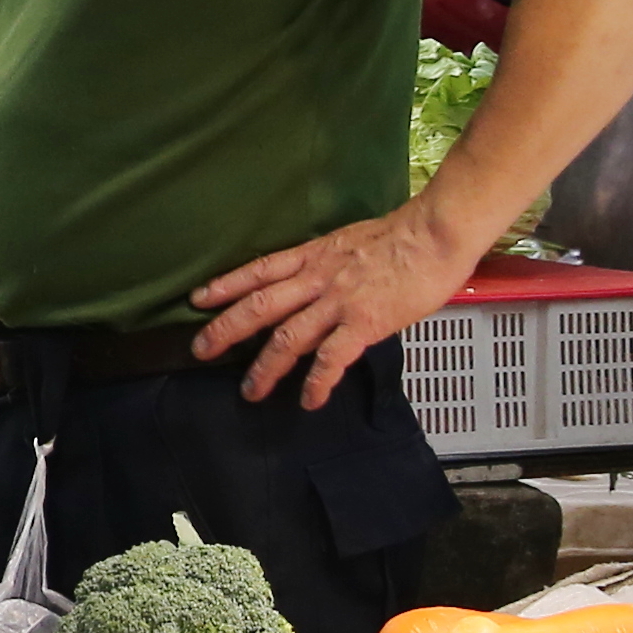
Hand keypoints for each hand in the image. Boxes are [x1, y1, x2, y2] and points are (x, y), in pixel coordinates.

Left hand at [190, 194, 488, 406]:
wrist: (435, 233)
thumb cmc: (402, 235)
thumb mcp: (350, 241)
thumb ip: (329, 265)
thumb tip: (318, 288)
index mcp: (313, 255)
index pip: (258, 270)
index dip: (225, 285)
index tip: (198, 300)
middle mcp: (316, 278)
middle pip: (259, 305)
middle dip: (226, 329)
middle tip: (201, 350)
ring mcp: (338, 301)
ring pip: (287, 337)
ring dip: (265, 368)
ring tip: (250, 391)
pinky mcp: (365, 322)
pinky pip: (332, 357)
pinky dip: (317, 381)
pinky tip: (308, 399)